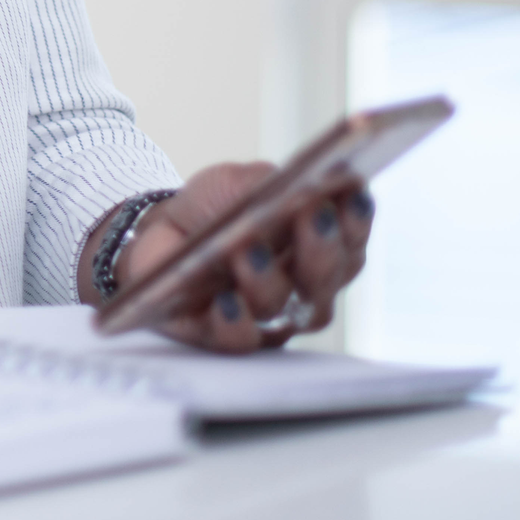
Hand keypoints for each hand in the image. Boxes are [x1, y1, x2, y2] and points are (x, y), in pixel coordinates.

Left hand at [88, 163, 374, 351]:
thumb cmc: (215, 207)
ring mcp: (265, 314)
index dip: (356, 221)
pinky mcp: (223, 334)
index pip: (350, 239)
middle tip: (313, 217)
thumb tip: (300, 181)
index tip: (354, 196)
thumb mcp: (240, 182)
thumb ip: (269, 183)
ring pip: (282, 308)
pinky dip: (235, 322)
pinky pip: (238, 338)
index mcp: (318, 245)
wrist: (162, 231)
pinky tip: (226, 301)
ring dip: (269, 279)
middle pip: (324, 279)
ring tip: (248, 251)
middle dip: (322, 248)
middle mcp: (301, 287)